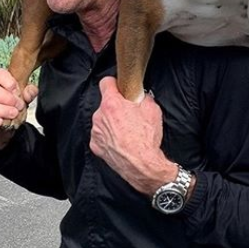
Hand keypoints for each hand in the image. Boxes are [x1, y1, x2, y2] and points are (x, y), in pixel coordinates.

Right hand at [0, 69, 37, 148]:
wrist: (0, 129)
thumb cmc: (8, 109)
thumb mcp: (22, 99)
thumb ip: (29, 93)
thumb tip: (28, 92)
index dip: (10, 83)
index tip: (18, 93)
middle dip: (7, 99)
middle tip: (18, 107)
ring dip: (0, 110)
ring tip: (12, 115)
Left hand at [89, 77, 177, 195]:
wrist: (142, 165)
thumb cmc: (146, 139)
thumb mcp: (153, 109)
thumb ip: (143, 98)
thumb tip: (140, 96)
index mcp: (112, 104)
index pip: (105, 82)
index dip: (114, 83)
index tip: (119, 87)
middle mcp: (99, 116)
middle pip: (105, 104)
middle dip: (116, 107)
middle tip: (129, 114)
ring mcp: (96, 132)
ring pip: (102, 120)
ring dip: (111, 123)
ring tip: (126, 131)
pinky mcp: (96, 146)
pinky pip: (101, 136)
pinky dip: (108, 137)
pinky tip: (121, 142)